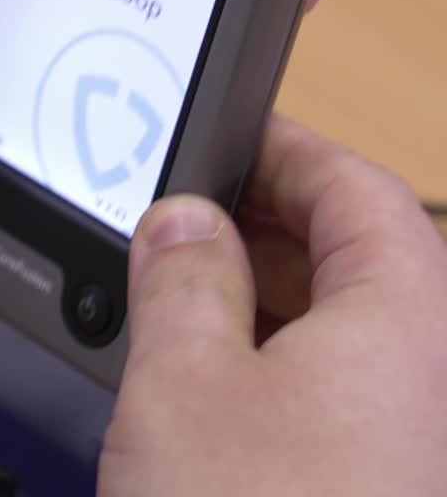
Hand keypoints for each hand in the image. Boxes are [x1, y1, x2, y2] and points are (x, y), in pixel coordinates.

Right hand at [99, 115, 446, 495]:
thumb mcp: (182, 383)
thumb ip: (180, 277)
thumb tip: (183, 222)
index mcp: (409, 329)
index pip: (363, 190)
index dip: (287, 151)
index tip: (224, 139)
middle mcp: (433, 384)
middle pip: (360, 259)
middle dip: (261, 229)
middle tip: (179, 223)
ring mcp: (415, 446)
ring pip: (349, 333)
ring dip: (263, 303)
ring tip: (179, 310)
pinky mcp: (384, 486)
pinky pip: (342, 398)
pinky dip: (279, 371)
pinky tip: (211, 396)